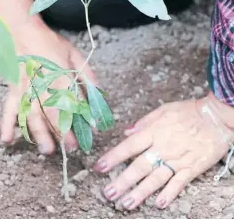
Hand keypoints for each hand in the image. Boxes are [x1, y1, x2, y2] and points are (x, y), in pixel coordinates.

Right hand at [0, 0, 95, 153]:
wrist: (23, 31)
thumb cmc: (50, 43)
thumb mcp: (75, 55)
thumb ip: (86, 74)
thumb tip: (98, 92)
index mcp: (61, 77)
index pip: (75, 103)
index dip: (85, 117)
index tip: (92, 131)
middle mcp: (43, 87)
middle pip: (53, 115)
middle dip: (63, 133)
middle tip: (71, 147)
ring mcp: (26, 90)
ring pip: (33, 116)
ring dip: (40, 135)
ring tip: (48, 150)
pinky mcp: (14, 90)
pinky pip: (10, 109)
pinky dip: (7, 125)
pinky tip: (8, 140)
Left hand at [94, 92, 233, 208]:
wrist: (215, 117)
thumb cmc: (188, 111)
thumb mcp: (164, 110)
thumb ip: (144, 122)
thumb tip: (127, 132)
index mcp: (154, 132)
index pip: (129, 146)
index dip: (113, 157)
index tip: (99, 167)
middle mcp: (163, 147)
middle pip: (139, 167)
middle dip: (122, 181)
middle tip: (108, 194)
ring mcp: (177, 159)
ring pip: (156, 179)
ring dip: (140, 192)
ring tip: (126, 204)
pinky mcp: (192, 168)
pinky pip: (179, 183)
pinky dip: (169, 194)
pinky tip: (158, 204)